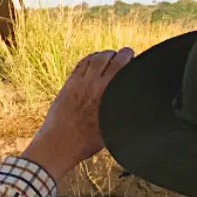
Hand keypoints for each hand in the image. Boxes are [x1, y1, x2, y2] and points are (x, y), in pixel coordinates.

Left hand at [21, 48, 133, 184]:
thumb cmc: (87, 141)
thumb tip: (133, 106)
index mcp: (109, 94)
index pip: (124, 66)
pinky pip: (82, 63)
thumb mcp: (113, 128)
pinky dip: (91, 58)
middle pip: (112, 58)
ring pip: (96, 57)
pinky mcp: (69, 83)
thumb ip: (122, 113)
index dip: (132, 59)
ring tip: (111, 56)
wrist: (60, 143)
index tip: (136, 60)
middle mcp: (96, 84)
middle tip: (126, 55)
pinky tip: (94, 60)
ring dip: (106, 54)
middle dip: (122, 54)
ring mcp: (81, 82)